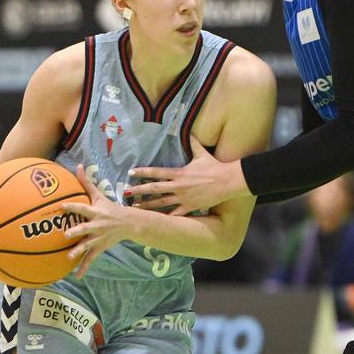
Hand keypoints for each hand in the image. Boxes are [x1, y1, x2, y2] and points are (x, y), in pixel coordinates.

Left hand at [62, 164, 134, 277]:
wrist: (128, 224)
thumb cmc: (109, 207)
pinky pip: (90, 259)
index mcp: (95, 212)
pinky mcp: (100, 248)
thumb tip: (78, 166)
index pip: (83, 208)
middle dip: (76, 232)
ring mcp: (98, 238)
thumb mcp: (99, 194)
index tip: (62, 206)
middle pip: (85, 228)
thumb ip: (86, 182)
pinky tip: (76, 275)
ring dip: (79, 251)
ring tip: (69, 257)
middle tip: (66, 235)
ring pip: (87, 246)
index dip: (73, 206)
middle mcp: (96, 225)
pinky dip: (83, 267)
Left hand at [127, 139, 246, 214]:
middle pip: (154, 189)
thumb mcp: (202, 153)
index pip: (156, 172)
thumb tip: (190, 131)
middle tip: (126, 193)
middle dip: (139, 191)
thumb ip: (194, 143)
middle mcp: (178, 186)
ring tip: (136, 208)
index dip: (143, 172)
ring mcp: (183, 198)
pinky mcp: (190, 207)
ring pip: (161, 203)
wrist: (227, 181)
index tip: (131, 172)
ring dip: (147, 205)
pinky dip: (166, 218)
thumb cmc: (214, 167)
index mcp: (179, 173)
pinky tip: (156, 222)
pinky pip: (175, 214)